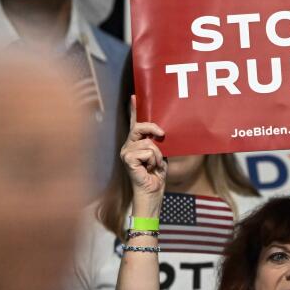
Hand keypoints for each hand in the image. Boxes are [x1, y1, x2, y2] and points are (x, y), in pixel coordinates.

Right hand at [121, 95, 166, 215]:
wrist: (152, 193)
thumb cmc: (156, 176)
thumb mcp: (161, 155)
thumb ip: (158, 142)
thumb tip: (162, 130)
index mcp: (136, 143)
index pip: (135, 123)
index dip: (134, 110)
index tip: (134, 96)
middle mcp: (128, 146)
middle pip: (140, 127)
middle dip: (153, 128)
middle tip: (163, 135)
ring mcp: (126, 152)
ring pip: (148, 142)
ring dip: (158, 155)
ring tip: (155, 166)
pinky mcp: (127, 159)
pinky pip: (147, 151)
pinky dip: (153, 160)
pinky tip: (150, 169)